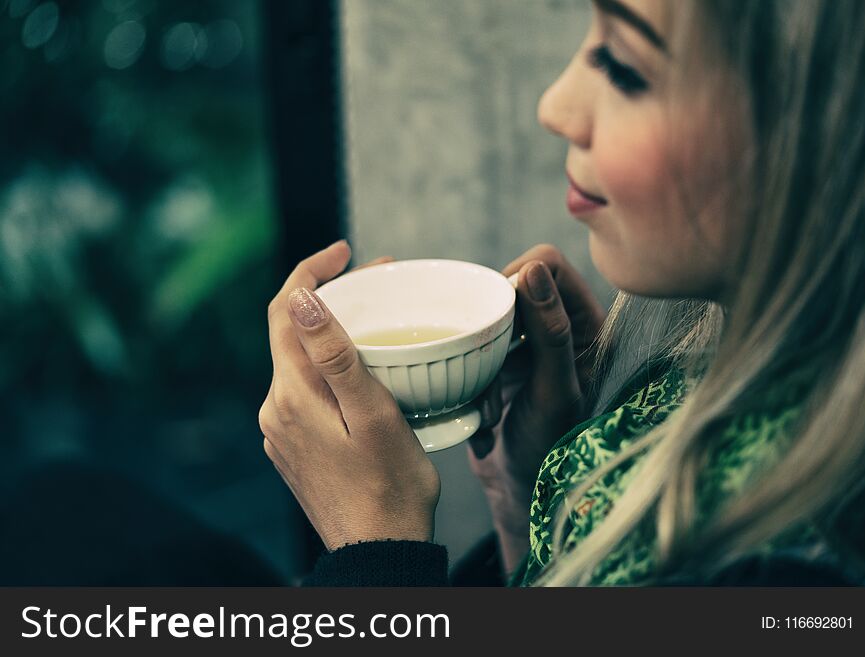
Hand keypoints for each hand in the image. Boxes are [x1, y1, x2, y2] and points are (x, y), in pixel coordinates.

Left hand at [258, 240, 439, 549]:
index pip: (284, 312)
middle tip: (380, 279)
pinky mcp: (296, 447)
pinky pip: (307, 392)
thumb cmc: (390, 486)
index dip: (311, 271)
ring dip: (333, 333)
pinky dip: (331, 367)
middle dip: (331, 297)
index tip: (346, 252)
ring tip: (379, 318)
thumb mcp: (372, 414)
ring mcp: (283, 432)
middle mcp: (276, 410)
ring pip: (302, 363)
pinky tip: (363, 370)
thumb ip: (334, 355)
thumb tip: (300, 297)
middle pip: (293, 334)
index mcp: (291, 396)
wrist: (378, 552)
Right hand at [467, 244, 605, 569]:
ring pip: (487, 318)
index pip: (549, 265)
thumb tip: (533, 270)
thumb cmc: (554, 448)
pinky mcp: (498, 368)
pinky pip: (471, 349)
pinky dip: (471, 379)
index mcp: (586, 325)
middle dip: (492, 325)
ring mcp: (525, 348)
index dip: (520, 276)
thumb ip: (550, 332)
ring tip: (490, 402)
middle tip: (489, 364)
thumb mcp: (555, 390)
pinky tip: (484, 415)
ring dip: (480, 358)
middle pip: (512, 287)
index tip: (500, 315)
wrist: (525, 494)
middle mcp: (557, 329)